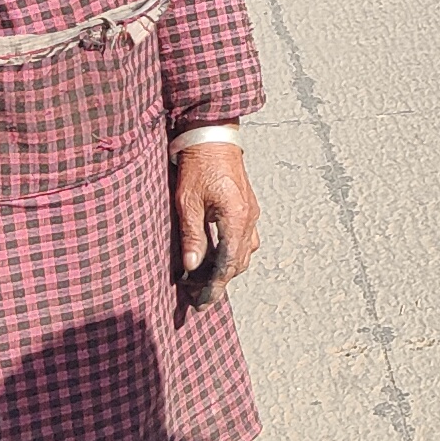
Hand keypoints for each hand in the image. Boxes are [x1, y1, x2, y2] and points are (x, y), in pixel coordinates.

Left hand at [173, 140, 260, 298]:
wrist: (213, 137)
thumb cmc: (199, 165)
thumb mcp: (188, 202)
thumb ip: (192, 235)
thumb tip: (192, 266)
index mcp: (235, 218)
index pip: (227, 264)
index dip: (214, 287)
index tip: (201, 303)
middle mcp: (249, 219)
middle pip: (238, 263)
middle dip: (220, 282)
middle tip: (197, 296)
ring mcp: (251, 213)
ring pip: (244, 253)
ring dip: (227, 269)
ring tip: (204, 279)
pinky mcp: (248, 208)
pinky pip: (246, 240)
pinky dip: (232, 254)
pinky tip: (216, 256)